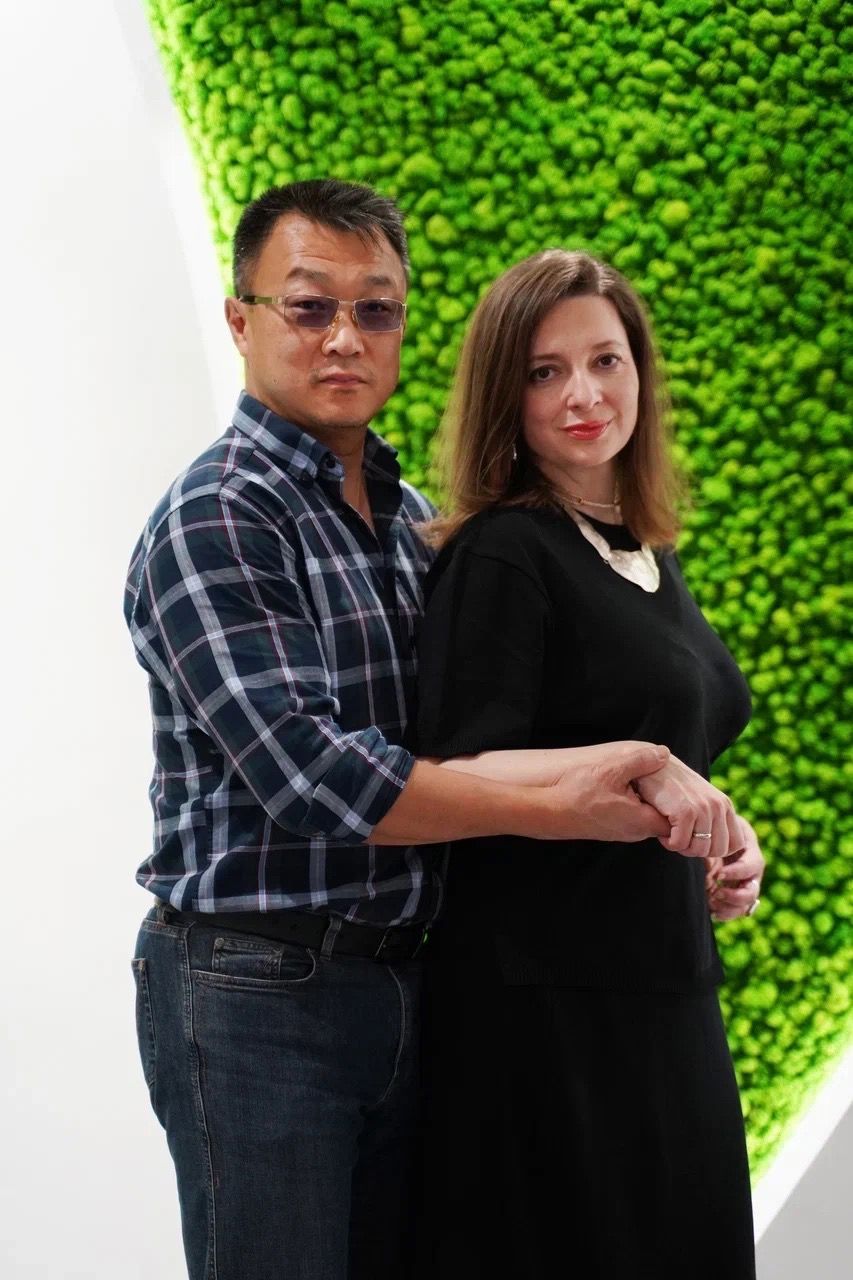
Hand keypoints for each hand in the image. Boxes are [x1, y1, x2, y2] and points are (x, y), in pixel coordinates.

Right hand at [539, 741, 672, 842]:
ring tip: (648, 778)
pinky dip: (639, 802)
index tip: (680, 783)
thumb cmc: (577, 793)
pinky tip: (629, 786)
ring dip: (653, 799)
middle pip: (667, 818)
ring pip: (650, 816)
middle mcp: (636, 832)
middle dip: (671, 798)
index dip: (685, 803)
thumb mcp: (611, 770)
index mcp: (642, 821)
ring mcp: (623, 832)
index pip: (680, 821)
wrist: (547, 812)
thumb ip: (640, 761)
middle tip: (668, 774)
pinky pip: (636, 817)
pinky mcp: (612, 828)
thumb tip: (664, 753)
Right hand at [633, 756, 741, 859]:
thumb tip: (717, 850)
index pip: (735, 844)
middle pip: (718, 851)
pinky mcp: (685, 811)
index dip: (715, 850)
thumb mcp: (700, 800)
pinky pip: (679, 844)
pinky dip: (668, 843)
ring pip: (698, 850)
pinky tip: (662, 830)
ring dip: (680, 847)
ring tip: (670, 833)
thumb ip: (712, 819)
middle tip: (680, 839)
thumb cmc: (672, 786)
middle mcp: (718, 806)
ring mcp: (703, 808)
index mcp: (725, 805)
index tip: (696, 841)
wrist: (652, 764)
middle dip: (697, 851)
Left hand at [706, 817, 764, 921]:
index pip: (753, 865)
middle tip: (716, 893)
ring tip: (710, 903)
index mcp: (750, 849)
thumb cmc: (709, 825)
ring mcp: (744, 884)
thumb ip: (712, 850)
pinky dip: (724, 914)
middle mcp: (751, 870)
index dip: (737, 873)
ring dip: (728, 908)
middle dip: (735, 896)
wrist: (706, 830)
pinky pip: (735, 910)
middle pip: (753, 891)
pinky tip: (711, 911)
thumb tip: (710, 874)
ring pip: (746, 906)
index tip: (719, 874)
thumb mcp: (713, 829)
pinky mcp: (734, 893)